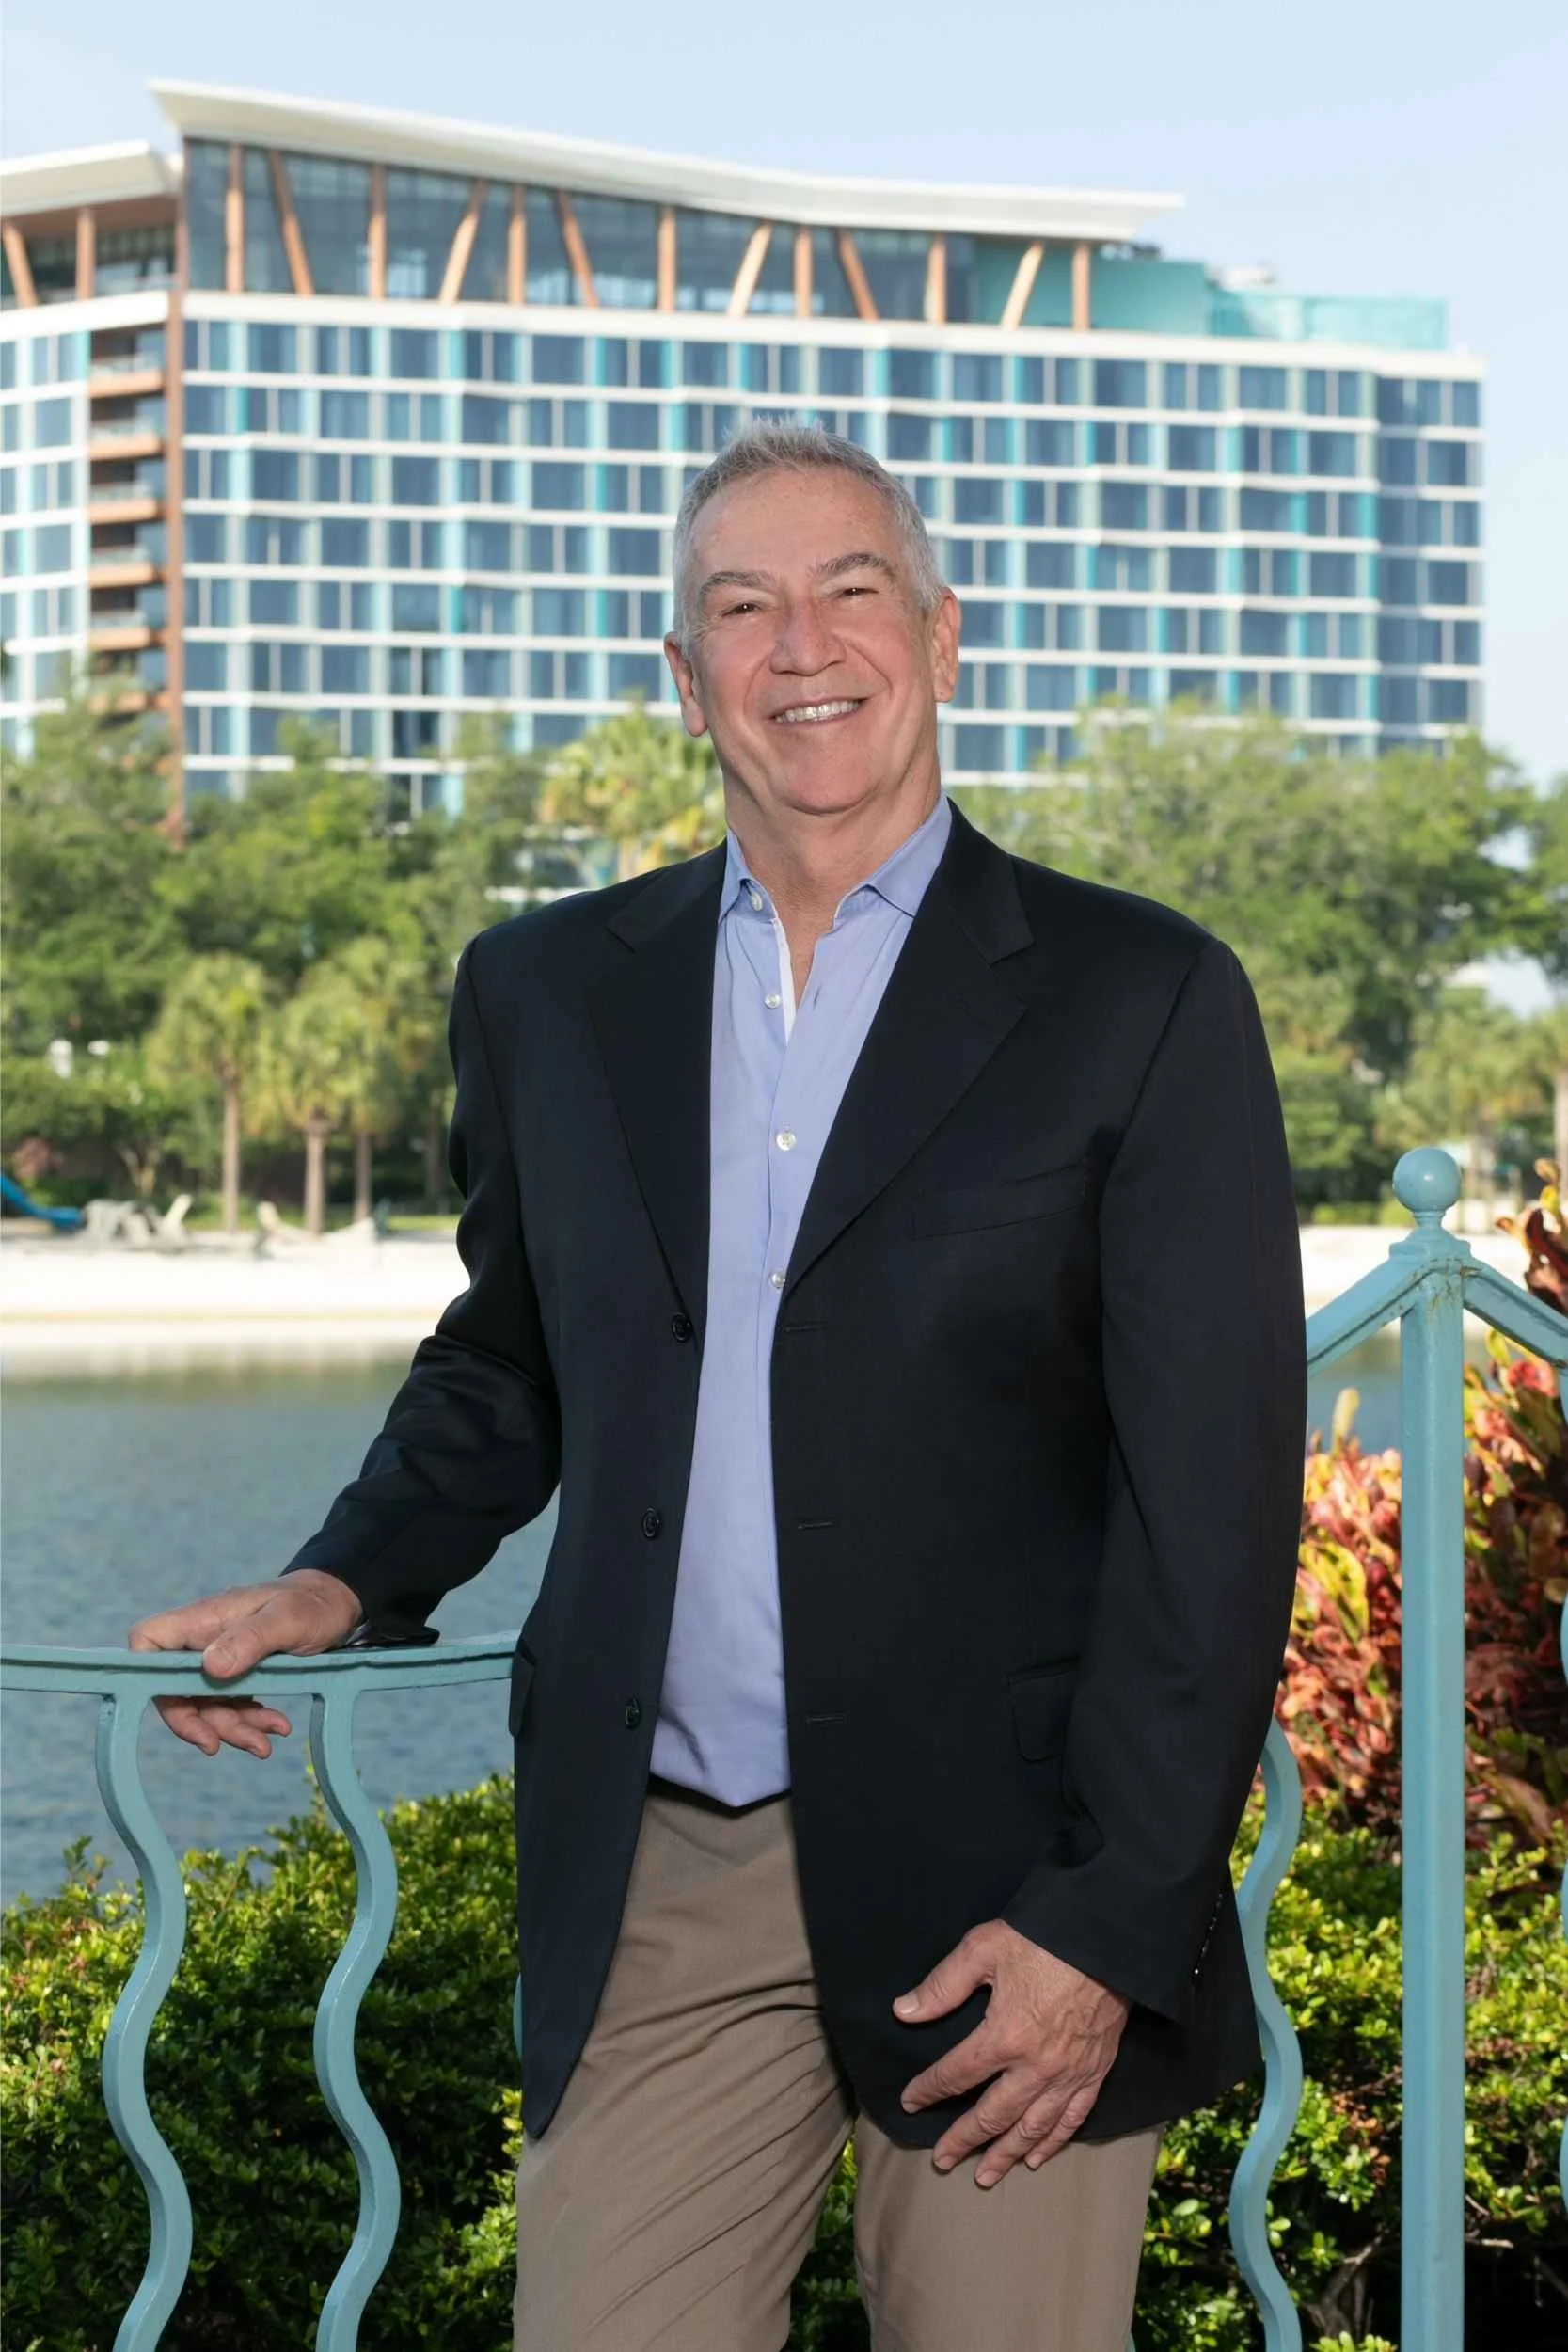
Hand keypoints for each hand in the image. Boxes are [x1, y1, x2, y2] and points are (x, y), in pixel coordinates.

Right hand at [128, 1571, 363, 1759]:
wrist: (338, 1604)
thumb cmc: (312, 1604)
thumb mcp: (287, 1620)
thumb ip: (249, 1639)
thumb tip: (210, 1667)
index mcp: (203, 1619)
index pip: (148, 1641)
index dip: (145, 1673)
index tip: (172, 1702)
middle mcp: (204, 1639)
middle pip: (175, 1687)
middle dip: (199, 1720)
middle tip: (221, 1745)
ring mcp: (221, 1657)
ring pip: (207, 1703)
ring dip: (232, 1728)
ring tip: (265, 1745)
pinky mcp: (240, 1672)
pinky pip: (232, 1704)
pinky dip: (250, 1720)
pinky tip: (277, 1727)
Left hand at [894, 1920, 1129, 2186]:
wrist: (1106, 1939)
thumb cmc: (1043, 1939)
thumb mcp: (983, 1949)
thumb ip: (942, 1986)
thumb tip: (904, 2011)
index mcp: (1003, 2036)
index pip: (956, 2074)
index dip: (929, 2090)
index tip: (910, 2101)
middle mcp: (1035, 2067)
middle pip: (992, 2115)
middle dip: (964, 2139)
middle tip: (942, 2161)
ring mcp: (1067, 2075)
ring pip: (1031, 2128)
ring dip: (1005, 2154)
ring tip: (984, 2175)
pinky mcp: (1094, 2073)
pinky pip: (1071, 2120)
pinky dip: (1052, 2143)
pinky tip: (1036, 2158)